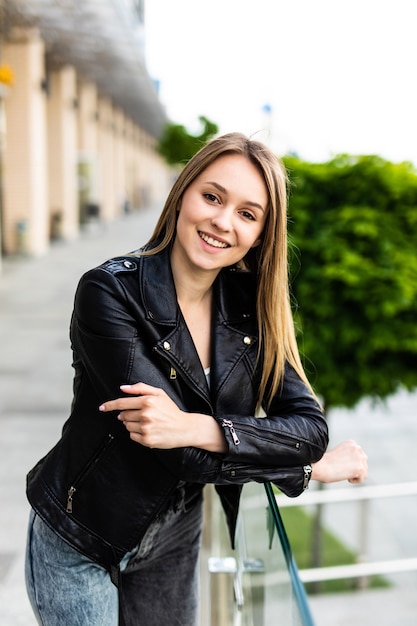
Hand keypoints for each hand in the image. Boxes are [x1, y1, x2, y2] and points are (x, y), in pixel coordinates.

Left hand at [99, 382, 225, 451]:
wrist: (184, 428)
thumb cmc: (171, 410)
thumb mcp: (159, 394)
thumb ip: (140, 388)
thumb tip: (122, 388)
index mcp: (148, 401)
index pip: (122, 403)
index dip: (110, 405)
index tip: (102, 407)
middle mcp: (145, 415)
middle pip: (124, 415)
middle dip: (127, 415)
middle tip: (139, 415)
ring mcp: (146, 429)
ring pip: (127, 426)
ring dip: (131, 424)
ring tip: (146, 423)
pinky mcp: (147, 440)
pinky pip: (132, 436)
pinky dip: (136, 433)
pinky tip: (147, 430)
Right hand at [311, 440, 367, 483]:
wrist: (320, 466)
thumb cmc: (325, 462)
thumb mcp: (339, 453)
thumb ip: (349, 455)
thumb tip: (356, 464)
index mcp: (351, 443)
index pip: (358, 455)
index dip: (350, 462)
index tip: (340, 464)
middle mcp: (357, 448)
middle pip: (363, 462)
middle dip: (355, 468)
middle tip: (342, 470)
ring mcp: (359, 457)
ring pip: (364, 471)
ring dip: (355, 475)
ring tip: (343, 474)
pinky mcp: (360, 468)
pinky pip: (362, 478)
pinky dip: (354, 480)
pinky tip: (346, 477)